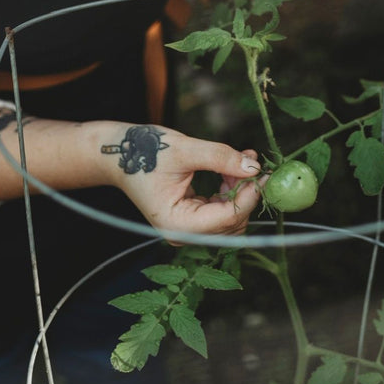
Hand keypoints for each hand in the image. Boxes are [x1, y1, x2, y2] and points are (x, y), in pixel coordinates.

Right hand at [109, 127, 262, 236]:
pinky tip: (231, 169)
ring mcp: (187, 230)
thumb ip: (220, 157)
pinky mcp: (190, 219)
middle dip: (246, 194)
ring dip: (240, 191)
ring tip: (240, 160)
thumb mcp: (185, 149)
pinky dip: (230, 191)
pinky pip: (220, 212)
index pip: (227, 218)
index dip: (249, 196)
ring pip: (230, 219)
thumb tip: (254, 167)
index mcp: (177, 223)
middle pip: (232, 224)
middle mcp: (183, 234)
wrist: (119, 154)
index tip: (264, 172)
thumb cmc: (145, 151)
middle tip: (252, 163)